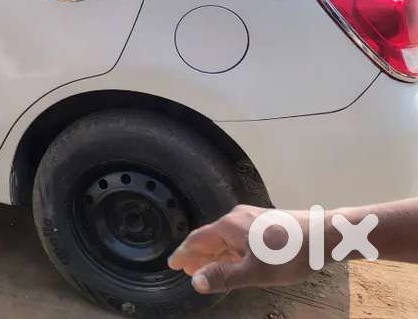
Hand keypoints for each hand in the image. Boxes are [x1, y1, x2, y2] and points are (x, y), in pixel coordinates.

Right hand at [168, 205, 311, 293]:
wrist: (326, 235)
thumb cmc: (289, 254)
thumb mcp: (255, 272)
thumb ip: (223, 276)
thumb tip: (195, 281)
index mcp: (229, 226)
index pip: (197, 240)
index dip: (184, 254)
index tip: (172, 264)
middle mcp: (236, 217)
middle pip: (210, 238)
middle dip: (197, 255)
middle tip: (186, 270)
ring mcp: (251, 218)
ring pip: (225, 238)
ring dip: (214, 254)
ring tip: (206, 268)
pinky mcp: (265, 222)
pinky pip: (238, 237)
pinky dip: (229, 250)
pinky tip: (233, 260)